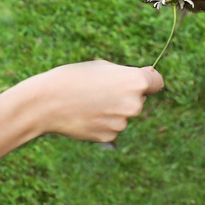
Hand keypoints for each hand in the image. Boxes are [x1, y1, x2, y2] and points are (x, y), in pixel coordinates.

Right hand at [29, 61, 163, 141]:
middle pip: (140, 100)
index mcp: (138, 82)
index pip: (158, 83)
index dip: (149, 81)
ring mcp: (122, 123)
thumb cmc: (75, 78)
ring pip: (124, 115)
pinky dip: (103, 123)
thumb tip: (151, 75)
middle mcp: (135, 104)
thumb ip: (130, 74)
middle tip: (100, 91)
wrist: (46, 103)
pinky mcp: (109, 137)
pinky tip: (86, 116)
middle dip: (126, 96)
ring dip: (113, 110)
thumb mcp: (105, 66)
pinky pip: (112, 128)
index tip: (140, 81)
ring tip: (89, 103)